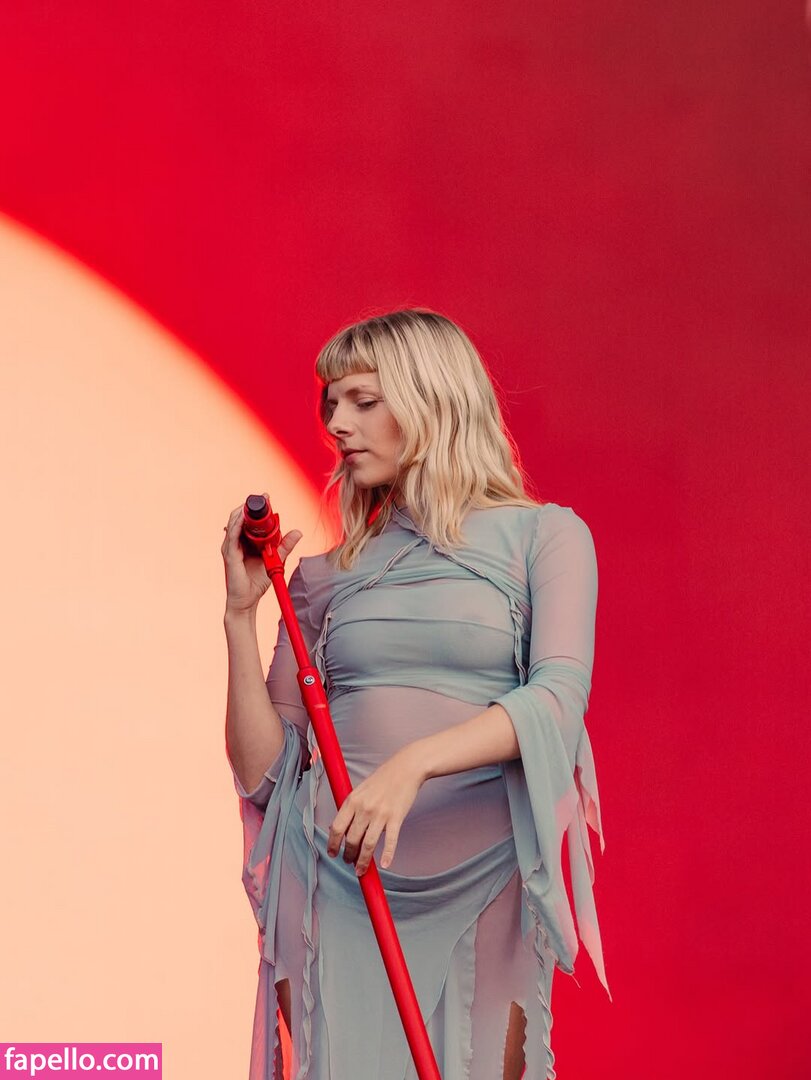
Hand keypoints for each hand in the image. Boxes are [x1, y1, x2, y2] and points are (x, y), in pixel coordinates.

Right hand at [221, 492, 301, 614]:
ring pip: (234, 523)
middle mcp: (236, 542)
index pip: (250, 521)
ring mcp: (231, 547)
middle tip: (265, 497)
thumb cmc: (257, 582)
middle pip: (241, 518)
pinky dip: (237, 524)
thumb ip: (284, 546)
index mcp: (246, 542)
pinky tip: (243, 516)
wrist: (246, 602)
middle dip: (252, 506)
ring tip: (256, 503)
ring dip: (244, 511)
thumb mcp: (276, 560)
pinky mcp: (229, 555)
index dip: (258, 509)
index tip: (268, 498)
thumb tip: (298, 532)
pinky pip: (232, 536)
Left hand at [327, 748, 425, 875]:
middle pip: (352, 839)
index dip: (333, 844)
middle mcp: (364, 808)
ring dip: (363, 861)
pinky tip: (384, 864)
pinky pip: (390, 841)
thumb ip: (350, 808)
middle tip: (349, 862)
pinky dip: (387, 855)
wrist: (406, 768)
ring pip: (368, 844)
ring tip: (361, 869)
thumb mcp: (360, 790)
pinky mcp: (396, 818)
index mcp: (352, 800)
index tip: (333, 853)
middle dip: (349, 855)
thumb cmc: (383, 778)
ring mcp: (380, 814)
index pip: (337, 828)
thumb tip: (338, 827)